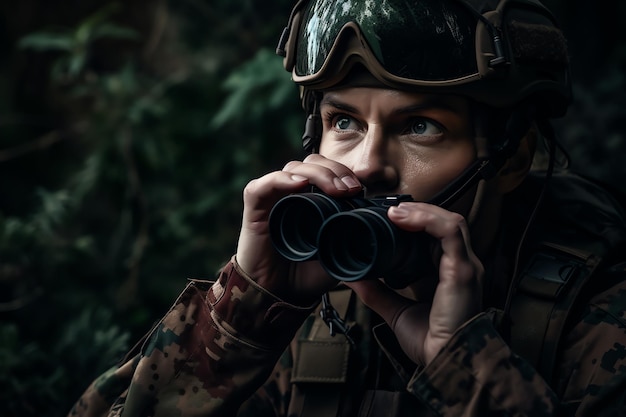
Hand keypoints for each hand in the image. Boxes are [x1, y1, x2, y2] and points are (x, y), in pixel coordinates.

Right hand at [236, 154, 362, 303]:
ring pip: (293, 168)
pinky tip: (299, 185)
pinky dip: (282, 180)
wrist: (278, 297)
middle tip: (351, 189)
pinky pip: (263, 185)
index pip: (327, 170)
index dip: (344, 173)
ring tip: (335, 190)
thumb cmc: (306, 275)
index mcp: (311, 199)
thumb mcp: (340, 255)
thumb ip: (357, 241)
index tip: (360, 190)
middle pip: (312, 163)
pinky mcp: (254, 207)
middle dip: (335, 171)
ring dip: (317, 174)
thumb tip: (385, 236)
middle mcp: (292, 194)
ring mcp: (273, 199)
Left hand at [347, 202, 483, 365]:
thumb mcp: (396, 310)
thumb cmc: (430, 342)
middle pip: (444, 222)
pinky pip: (450, 232)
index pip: (436, 234)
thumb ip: (376, 292)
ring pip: (450, 221)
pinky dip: (427, 220)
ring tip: (395, 211)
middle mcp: (461, 265)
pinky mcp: (463, 271)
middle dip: (417, 212)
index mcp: (448, 272)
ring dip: (421, 211)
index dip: (415, 221)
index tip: (387, 218)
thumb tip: (351, 277)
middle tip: (388, 210)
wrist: (446, 364)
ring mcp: (466, 266)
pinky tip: (403, 218)